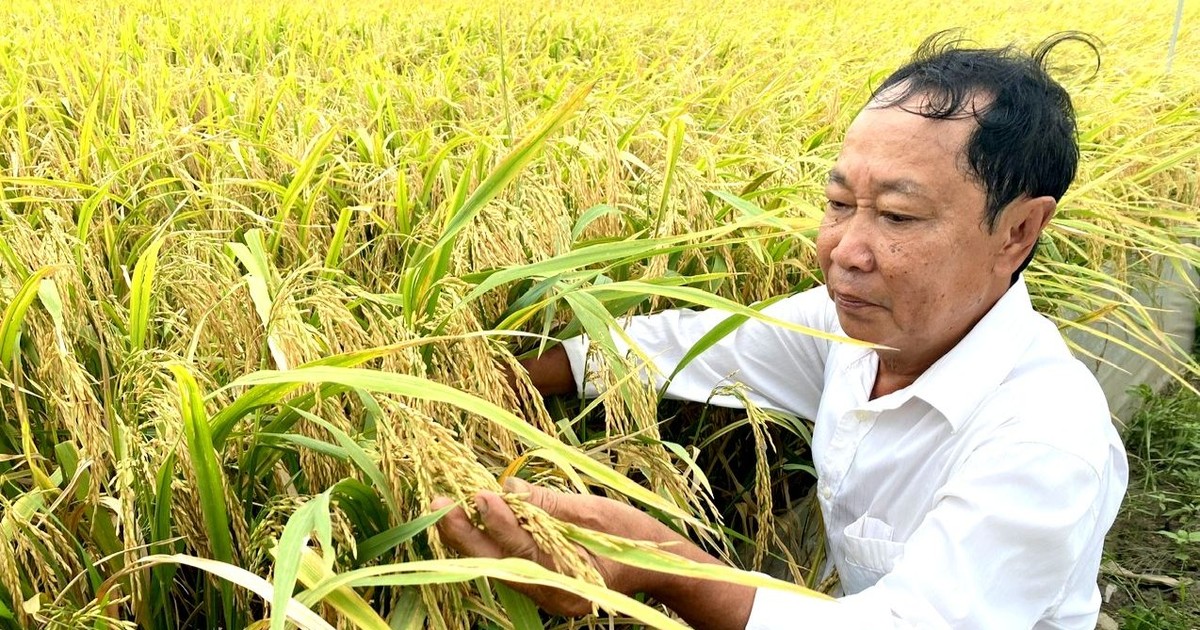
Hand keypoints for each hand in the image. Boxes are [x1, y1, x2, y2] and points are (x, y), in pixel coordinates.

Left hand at [431, 477, 668, 615]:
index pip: (526, 547)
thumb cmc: (633, 537)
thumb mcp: (596, 511)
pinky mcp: (541, 587)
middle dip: (466, 533)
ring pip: (497, 566)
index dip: (500, 521)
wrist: (656, 567)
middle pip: (499, 563)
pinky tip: (468, 521)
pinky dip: (487, 543)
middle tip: (438, 503)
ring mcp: (545, 595)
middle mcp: (552, 594)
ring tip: (443, 508)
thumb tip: (507, 488)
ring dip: (469, 537)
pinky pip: (506, 565)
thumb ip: (550, 504)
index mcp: (572, 578)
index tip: (479, 494)